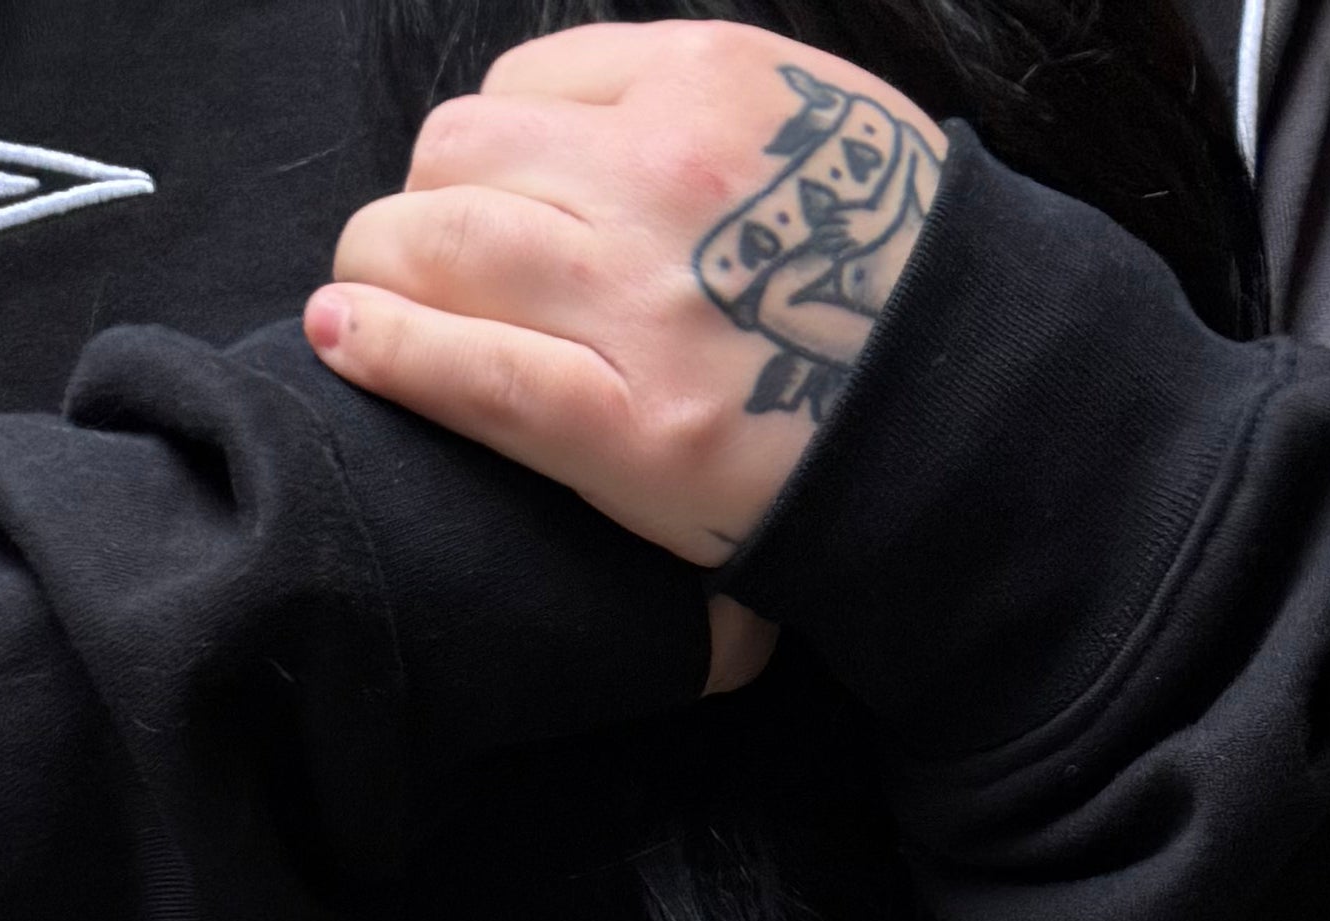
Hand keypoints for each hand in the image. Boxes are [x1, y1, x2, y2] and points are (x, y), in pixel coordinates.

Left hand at [310, 24, 947, 576]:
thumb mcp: (823, 127)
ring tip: (366, 302)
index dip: (485, 150)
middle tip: (416, 262)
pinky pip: (470, 369)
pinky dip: (384, 348)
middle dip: (420, 206)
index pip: (525, 86)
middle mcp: (666, 174)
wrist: (988, 415)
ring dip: (381, 269)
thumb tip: (593, 117)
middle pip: (460, 155)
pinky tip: (341, 339)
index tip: (484, 202)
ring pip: (439, 244)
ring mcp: (645, 304)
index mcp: (712, 85)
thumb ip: (707, 110)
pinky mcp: (632, 426)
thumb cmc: (903, 282)